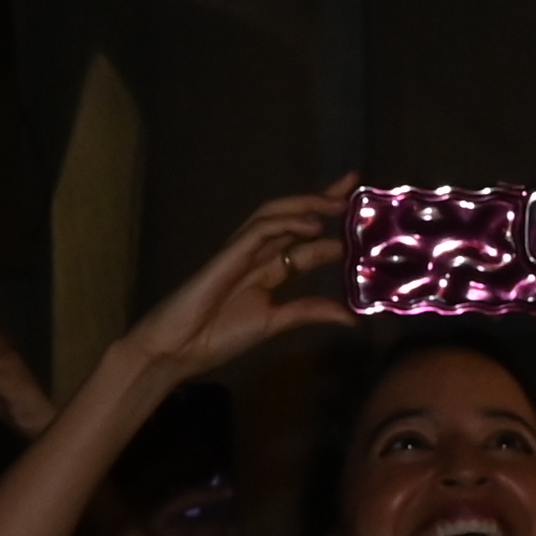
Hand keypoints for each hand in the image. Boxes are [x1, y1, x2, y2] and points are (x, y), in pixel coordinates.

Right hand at [118, 189, 353, 390]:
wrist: (175, 350)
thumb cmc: (215, 337)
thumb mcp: (274, 323)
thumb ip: (308, 312)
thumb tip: (351, 317)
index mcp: (265, 270)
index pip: (303, 239)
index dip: (330, 226)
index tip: (360, 217)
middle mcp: (255, 254)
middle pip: (291, 216)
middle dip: (321, 198)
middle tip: (353, 186)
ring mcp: (239, 252)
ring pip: (274, 215)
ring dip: (306, 204)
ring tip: (338, 202)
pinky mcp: (226, 256)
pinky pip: (257, 231)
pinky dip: (285, 224)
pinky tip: (311, 227)